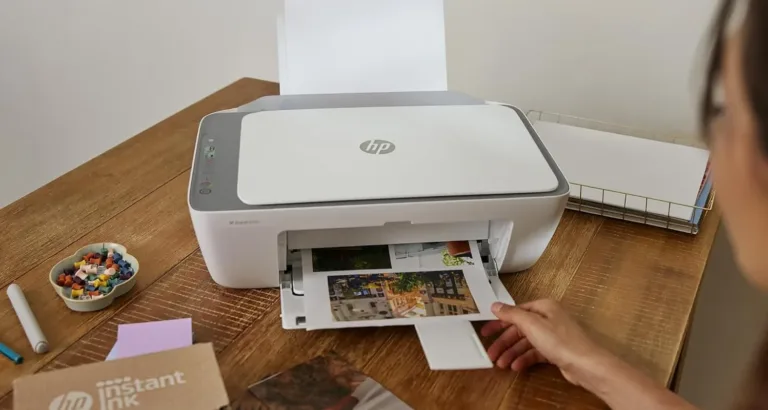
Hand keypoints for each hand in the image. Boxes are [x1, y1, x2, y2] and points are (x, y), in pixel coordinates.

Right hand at [481, 299, 610, 386]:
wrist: (585, 364)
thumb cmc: (562, 341)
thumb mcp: (532, 324)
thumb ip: (512, 314)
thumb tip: (496, 305)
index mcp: (543, 307)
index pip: (515, 313)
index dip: (499, 323)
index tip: (486, 331)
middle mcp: (549, 319)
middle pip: (520, 329)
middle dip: (505, 342)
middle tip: (492, 353)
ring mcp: (553, 335)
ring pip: (526, 342)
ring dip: (513, 353)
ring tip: (502, 364)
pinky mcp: (556, 350)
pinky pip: (535, 353)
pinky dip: (524, 359)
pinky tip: (516, 366)